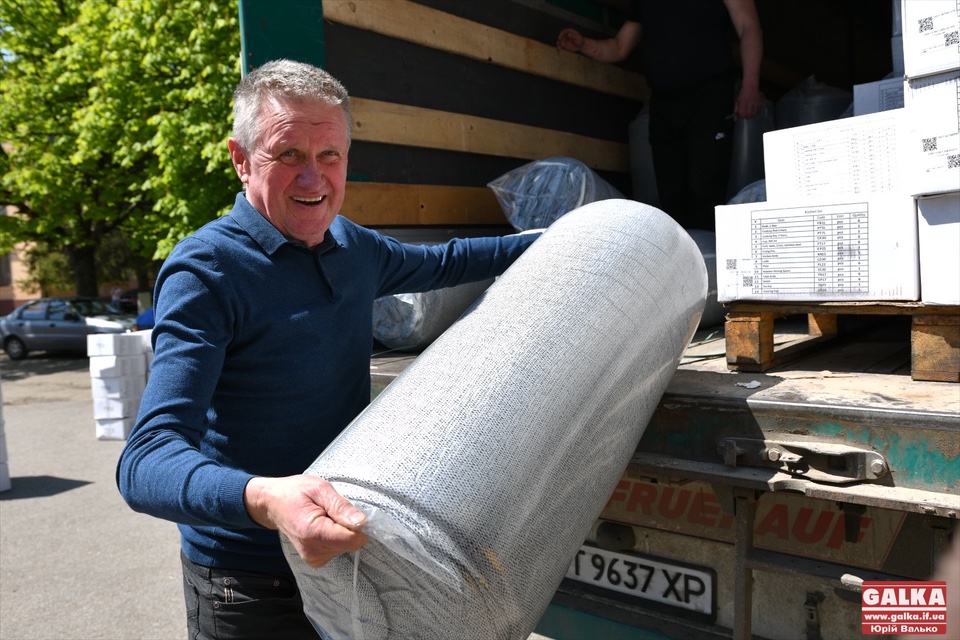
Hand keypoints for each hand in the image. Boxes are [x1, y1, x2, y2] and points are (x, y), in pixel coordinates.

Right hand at [244, 475, 367, 566]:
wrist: (273, 504)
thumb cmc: (295, 492)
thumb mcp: (319, 489)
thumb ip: (340, 506)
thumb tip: (362, 522)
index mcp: (313, 533)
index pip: (352, 540)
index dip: (358, 525)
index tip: (348, 511)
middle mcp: (313, 551)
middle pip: (350, 544)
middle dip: (347, 526)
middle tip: (330, 511)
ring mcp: (313, 558)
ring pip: (346, 547)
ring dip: (341, 531)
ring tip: (324, 517)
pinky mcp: (315, 560)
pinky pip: (338, 549)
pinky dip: (335, 537)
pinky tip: (323, 526)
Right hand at [557, 28, 583, 52]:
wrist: (581, 45)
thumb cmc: (580, 40)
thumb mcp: (577, 37)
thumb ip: (573, 35)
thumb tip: (568, 34)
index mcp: (568, 31)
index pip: (563, 32)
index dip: (560, 34)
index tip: (559, 38)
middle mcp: (565, 35)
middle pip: (560, 37)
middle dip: (560, 41)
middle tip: (563, 45)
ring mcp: (564, 40)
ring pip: (559, 42)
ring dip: (558, 45)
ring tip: (559, 48)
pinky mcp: (563, 45)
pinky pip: (560, 46)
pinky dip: (559, 48)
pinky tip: (559, 51)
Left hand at [734, 84, 762, 119]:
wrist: (751, 87)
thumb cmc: (743, 94)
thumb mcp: (737, 101)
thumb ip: (736, 110)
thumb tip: (735, 119)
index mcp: (743, 103)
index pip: (743, 114)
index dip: (741, 116)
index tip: (741, 114)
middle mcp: (750, 104)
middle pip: (749, 116)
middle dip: (746, 116)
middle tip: (745, 113)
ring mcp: (756, 104)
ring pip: (754, 115)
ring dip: (751, 115)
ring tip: (749, 112)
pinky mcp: (760, 103)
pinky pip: (758, 112)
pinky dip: (756, 113)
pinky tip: (753, 110)